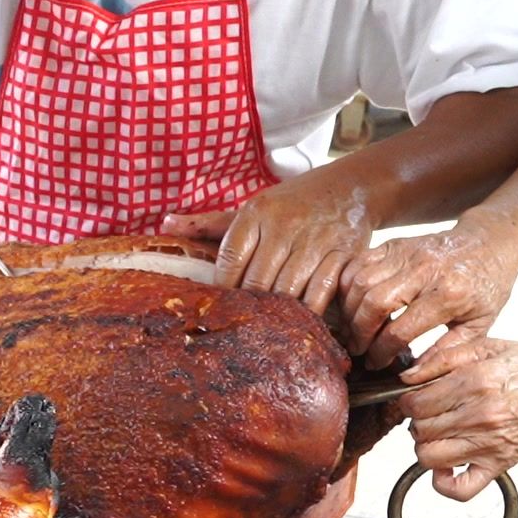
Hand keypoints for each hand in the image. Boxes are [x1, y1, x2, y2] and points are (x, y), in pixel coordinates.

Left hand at [160, 172, 375, 315]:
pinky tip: (301, 323)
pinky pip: (321, 295)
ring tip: (267, 331)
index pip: (228, 260)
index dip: (221, 290)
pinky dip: (310, 313)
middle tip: (240, 328)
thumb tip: (165, 225)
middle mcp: (285, 226)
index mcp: (256, 214)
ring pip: (288, 293)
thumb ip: (208, 223)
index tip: (218, 306)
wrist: (351, 186)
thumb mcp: (251, 208)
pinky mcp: (344, 255)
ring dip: (277, 316)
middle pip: (257, 283)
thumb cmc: (291, 204)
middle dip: (248, 308)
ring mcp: (316, 241)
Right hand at [337, 217, 517, 369]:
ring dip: (349, 311)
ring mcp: (407, 253)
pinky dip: (348, 286)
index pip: (401, 330)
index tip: (376, 363)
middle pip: (374, 304)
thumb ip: (445, 352)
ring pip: (360, 283)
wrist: (491, 242)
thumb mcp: (478, 324)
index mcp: (450, 294)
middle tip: (358, 349)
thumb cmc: (486, 285)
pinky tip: (353, 304)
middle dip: (359, 333)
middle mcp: (425, 270)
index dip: (382, 352)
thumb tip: (412, 376)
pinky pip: (358, 263)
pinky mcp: (395, 244)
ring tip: (352, 329)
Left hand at [397, 337, 517, 499]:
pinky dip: (444, 483)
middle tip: (432, 415)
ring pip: (427, 456)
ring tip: (439, 436)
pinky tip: (447, 467)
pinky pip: (460, 488)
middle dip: (417, 421)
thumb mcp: (491, 346)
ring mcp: (487, 443)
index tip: (416, 398)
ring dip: (426, 447)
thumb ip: (445, 357)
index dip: (408, 400)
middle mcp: (478, 414)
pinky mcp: (498, 464)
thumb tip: (407, 375)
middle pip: (418, 428)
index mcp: (475, 382)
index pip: (413, 401)